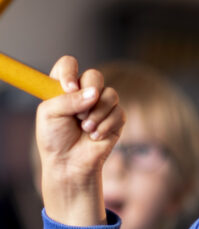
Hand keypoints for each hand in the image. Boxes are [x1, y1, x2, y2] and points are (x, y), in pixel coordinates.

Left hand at [37, 56, 123, 225]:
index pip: (69, 65)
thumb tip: (95, 93)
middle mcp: (83, 94)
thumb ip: (68, 99)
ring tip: (86, 128)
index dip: (70, 72)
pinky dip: (106, 125)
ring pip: (110, 94)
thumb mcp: (50, 115)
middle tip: (80, 113)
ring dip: (97, 113)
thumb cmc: (55, 139)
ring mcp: (101, 106)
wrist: (70, 163)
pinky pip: (118, 113)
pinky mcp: (115, 120)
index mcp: (63, 87)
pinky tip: (95, 136)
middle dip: (89, 93)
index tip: (69, 88)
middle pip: (95, 76)